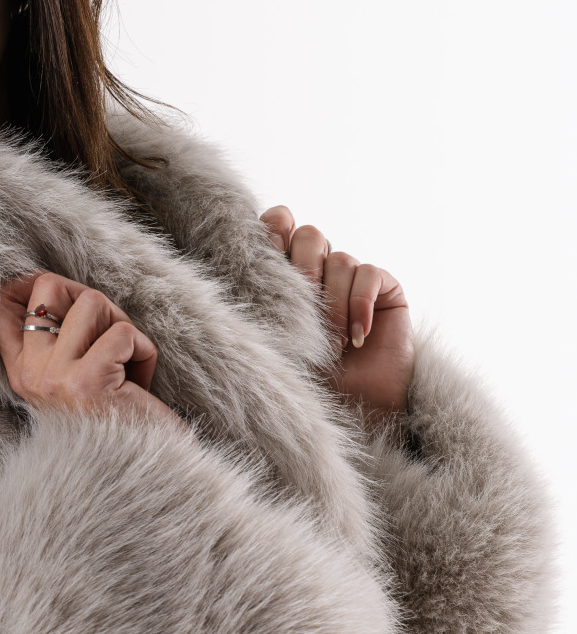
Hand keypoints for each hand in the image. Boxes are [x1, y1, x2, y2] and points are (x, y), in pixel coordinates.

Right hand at [0, 272, 179, 425]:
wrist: (142, 476)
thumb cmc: (116, 424)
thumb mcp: (73, 381)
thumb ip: (56, 339)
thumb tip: (41, 282)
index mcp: (20, 375)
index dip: (29, 282)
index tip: (64, 296)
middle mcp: (29, 377)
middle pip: (49, 286)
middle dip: (92, 299)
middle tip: (112, 337)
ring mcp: (55, 379)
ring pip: (92, 302)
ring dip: (124, 327)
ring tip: (128, 364)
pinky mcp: (88, 382)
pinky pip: (124, 332)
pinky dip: (145, 352)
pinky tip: (140, 384)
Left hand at [259, 206, 414, 415]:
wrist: (355, 406)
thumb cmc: (310, 375)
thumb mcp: (278, 336)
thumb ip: (266, 296)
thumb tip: (248, 260)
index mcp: (289, 274)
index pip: (278, 226)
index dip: (273, 228)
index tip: (268, 248)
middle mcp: (321, 269)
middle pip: (309, 236)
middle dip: (303, 271)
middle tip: (304, 317)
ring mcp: (353, 276)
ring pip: (340, 259)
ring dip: (334, 304)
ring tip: (333, 344)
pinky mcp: (385, 287)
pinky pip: (369, 274)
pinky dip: (360, 304)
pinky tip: (358, 336)